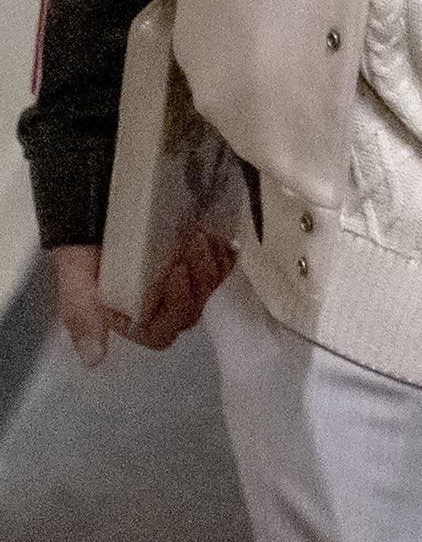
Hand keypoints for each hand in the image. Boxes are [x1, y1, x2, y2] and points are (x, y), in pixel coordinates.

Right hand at [51, 230, 235, 366]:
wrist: (104, 184)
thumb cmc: (89, 225)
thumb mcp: (77, 264)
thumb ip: (81, 308)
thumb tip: (93, 358)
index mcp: (125, 309)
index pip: (160, 333)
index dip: (173, 308)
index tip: (174, 271)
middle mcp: (155, 299)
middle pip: (190, 312)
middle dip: (195, 281)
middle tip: (191, 244)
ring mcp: (181, 276)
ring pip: (209, 290)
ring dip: (210, 265)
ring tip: (199, 234)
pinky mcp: (199, 254)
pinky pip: (224, 267)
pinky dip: (224, 255)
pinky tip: (215, 235)